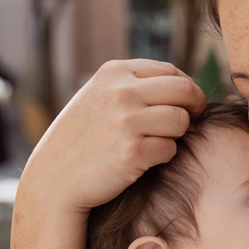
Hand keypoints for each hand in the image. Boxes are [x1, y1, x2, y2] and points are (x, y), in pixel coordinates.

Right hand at [21, 59, 205, 212]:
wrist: (54, 177)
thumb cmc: (83, 138)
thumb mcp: (99, 96)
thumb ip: (134, 85)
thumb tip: (184, 84)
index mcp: (114, 72)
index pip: (171, 71)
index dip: (187, 88)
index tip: (186, 104)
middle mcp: (121, 92)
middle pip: (185, 90)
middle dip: (194, 106)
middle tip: (191, 120)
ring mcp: (126, 121)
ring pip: (181, 120)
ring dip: (176, 134)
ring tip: (157, 140)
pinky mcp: (133, 151)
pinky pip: (171, 149)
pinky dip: (163, 156)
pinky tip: (144, 159)